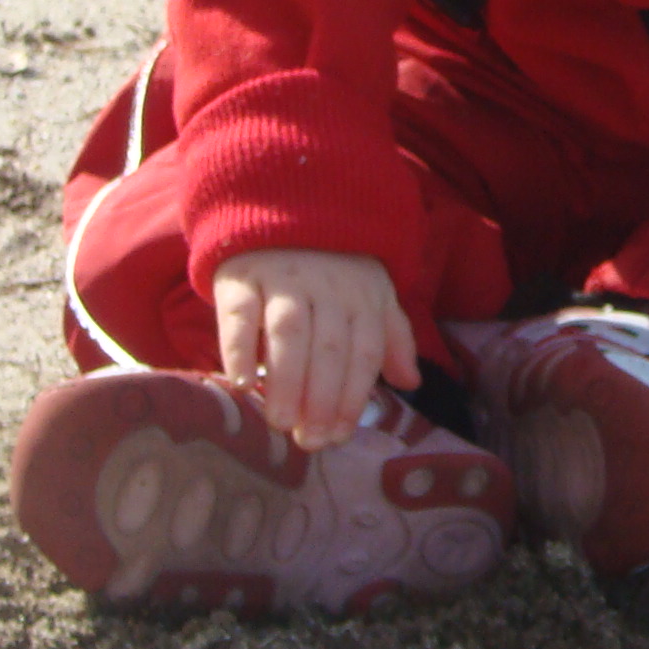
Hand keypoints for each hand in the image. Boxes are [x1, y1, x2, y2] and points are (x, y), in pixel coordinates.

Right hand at [211, 248, 417, 448]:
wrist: (283, 207)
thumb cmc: (333, 266)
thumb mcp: (372, 292)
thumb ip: (391, 338)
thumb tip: (410, 382)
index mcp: (363, 296)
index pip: (364, 353)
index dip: (353, 397)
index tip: (339, 436)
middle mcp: (328, 287)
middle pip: (329, 348)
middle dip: (321, 400)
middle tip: (308, 441)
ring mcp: (284, 278)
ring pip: (289, 333)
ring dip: (287, 381)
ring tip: (280, 422)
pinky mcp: (242, 274)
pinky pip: (239, 314)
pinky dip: (238, 348)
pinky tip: (240, 383)